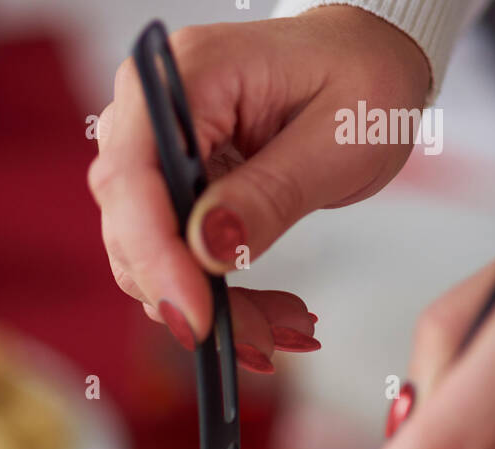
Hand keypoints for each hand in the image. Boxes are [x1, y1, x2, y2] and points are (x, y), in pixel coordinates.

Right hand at [88, 8, 429, 368]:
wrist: (365, 63)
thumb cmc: (362, 80)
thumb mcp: (337, 139)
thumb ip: (270, 194)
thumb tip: (206, 248)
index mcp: (189, 72)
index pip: (134, 175)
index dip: (155, 255)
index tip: (197, 316)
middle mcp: (152, 109)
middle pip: (129, 225)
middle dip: (189, 295)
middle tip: (262, 339)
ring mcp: (153, 151)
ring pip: (146, 258)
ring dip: (209, 307)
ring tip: (282, 325)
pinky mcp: (167, 189)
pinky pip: (171, 261)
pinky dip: (218, 299)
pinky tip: (269, 313)